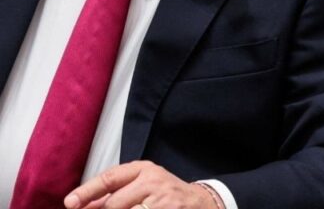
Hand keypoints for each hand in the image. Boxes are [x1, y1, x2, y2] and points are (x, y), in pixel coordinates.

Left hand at [65, 161, 218, 208]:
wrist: (200, 203)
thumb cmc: (164, 195)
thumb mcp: (141, 186)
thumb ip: (112, 194)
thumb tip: (79, 205)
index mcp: (144, 170)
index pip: (109, 179)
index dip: (87, 191)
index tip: (70, 203)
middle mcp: (153, 181)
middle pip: (114, 204)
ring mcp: (163, 200)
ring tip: (129, 208)